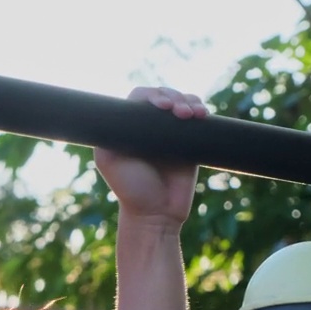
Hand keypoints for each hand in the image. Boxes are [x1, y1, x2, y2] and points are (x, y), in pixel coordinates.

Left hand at [94, 87, 207, 223]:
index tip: (161, 106)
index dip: (152, 96)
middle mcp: (150, 126)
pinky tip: (202, 114)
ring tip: (192, 115)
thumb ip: (108, 134)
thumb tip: (121, 109)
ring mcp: (171, 132)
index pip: (141, 98)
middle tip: (179, 112)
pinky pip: (197, 117)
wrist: (157, 213)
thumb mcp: (108, 160)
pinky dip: (200, 109)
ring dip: (188, 101)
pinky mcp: (190, 141)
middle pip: (163, 96)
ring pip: (182, 102)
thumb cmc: (130, 190)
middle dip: (173, 97)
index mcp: (131, 127)